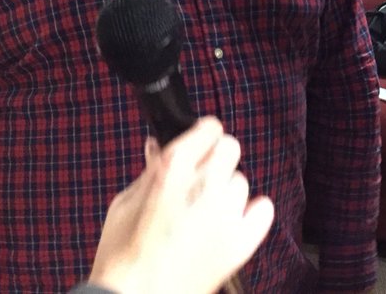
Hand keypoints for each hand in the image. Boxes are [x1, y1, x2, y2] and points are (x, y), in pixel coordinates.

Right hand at [88, 117, 274, 293]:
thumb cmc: (122, 257)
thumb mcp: (123, 204)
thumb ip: (150, 171)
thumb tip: (159, 146)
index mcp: (173, 171)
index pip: (209, 128)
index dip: (202, 135)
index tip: (199, 142)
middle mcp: (205, 187)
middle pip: (230, 148)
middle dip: (214, 160)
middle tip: (198, 180)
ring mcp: (226, 216)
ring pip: (241, 182)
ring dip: (226, 191)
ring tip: (203, 213)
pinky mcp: (240, 244)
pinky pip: (263, 210)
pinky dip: (251, 213)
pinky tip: (232, 220)